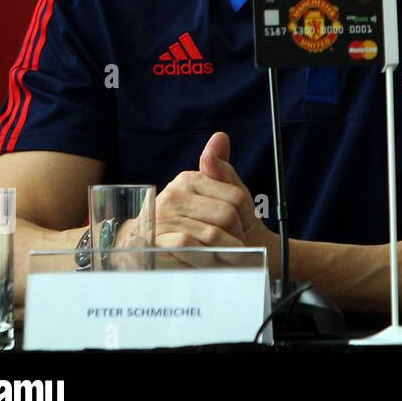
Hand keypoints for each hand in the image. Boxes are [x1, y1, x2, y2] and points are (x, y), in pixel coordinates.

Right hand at [156, 132, 268, 252]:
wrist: (164, 257)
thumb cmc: (198, 226)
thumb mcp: (215, 196)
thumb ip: (220, 170)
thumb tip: (220, 137)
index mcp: (189, 179)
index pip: (236, 197)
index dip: (246, 218)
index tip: (242, 230)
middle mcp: (173, 195)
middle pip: (226, 216)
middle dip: (236, 237)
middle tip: (235, 249)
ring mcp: (162, 218)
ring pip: (212, 234)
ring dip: (224, 253)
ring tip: (225, 259)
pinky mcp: (155, 241)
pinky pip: (190, 246)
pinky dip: (205, 258)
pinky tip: (208, 264)